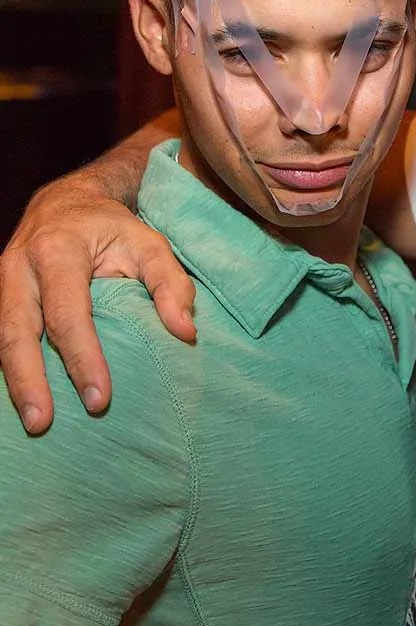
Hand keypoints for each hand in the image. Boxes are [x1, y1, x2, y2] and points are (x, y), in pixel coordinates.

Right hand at [0, 177, 194, 433]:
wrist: (68, 202)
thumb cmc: (113, 227)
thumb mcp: (150, 243)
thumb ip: (171, 284)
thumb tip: (186, 333)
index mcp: (58, 250)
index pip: (68, 314)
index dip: (83, 358)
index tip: (99, 399)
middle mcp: (19, 266)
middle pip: (17, 331)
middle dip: (28, 380)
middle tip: (42, 423)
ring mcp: (1, 281)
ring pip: (0, 338)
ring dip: (14, 382)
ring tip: (34, 422)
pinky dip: (10, 369)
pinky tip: (24, 398)